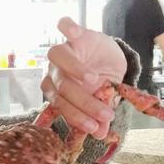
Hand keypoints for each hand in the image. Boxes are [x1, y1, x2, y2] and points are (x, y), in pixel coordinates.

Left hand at [42, 17, 125, 138]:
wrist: (108, 58)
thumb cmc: (100, 83)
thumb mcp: (103, 100)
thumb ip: (99, 117)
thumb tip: (101, 135)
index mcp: (56, 90)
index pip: (61, 105)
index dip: (75, 117)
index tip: (93, 127)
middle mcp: (55, 71)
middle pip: (62, 86)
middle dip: (83, 102)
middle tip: (105, 113)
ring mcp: (64, 51)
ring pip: (59, 58)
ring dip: (74, 70)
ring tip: (94, 80)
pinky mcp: (76, 35)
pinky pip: (66, 27)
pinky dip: (67, 27)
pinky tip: (72, 31)